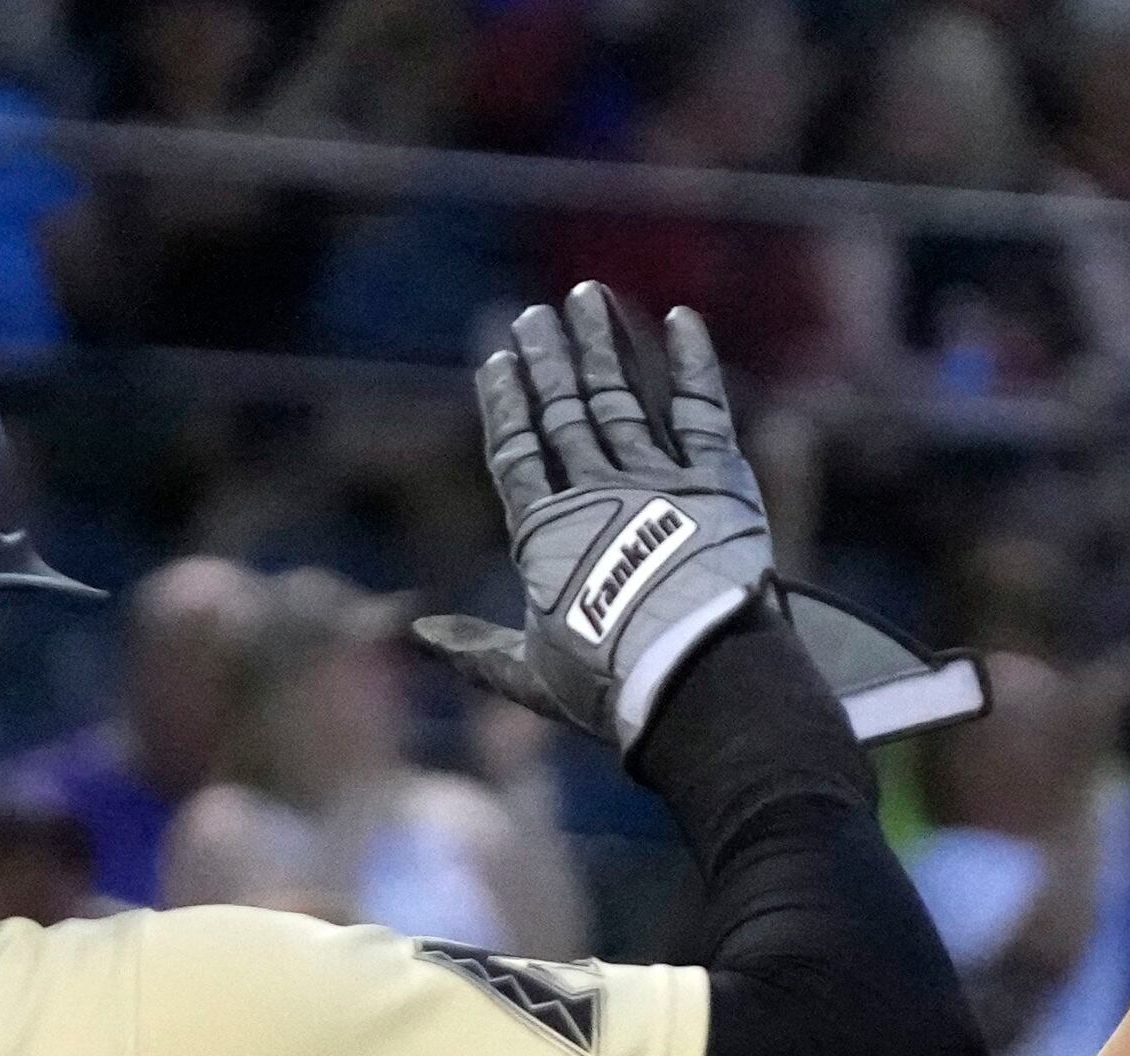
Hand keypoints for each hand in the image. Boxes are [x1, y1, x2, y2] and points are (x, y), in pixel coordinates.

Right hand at [416, 284, 778, 756]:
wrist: (695, 676)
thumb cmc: (609, 685)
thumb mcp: (531, 674)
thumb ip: (475, 649)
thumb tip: (414, 635)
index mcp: (547, 532)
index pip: (517, 451)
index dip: (507, 404)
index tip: (498, 360)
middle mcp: (597, 492)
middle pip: (565, 413)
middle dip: (548, 360)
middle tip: (536, 315)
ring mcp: (657, 479)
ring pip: (621, 398)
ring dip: (602, 346)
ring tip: (586, 297)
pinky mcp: (716, 479)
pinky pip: (701, 408)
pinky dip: (692, 362)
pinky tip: (679, 320)